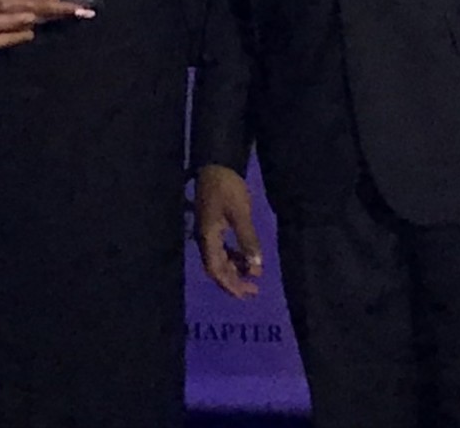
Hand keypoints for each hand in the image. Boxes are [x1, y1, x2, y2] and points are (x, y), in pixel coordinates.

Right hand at [193, 165, 263, 299]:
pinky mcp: (213, 225)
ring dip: (235, 269)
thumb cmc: (227, 188)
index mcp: (208, 237)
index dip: (230, 285)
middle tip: (254, 290)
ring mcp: (208, 232)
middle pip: (216, 268)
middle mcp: (205, 238)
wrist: (216, 164)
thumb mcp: (240, 213)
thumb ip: (247, 240)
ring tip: (254, 274)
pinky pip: (221, 249)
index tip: (246, 294)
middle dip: (234, 281)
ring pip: (219, 259)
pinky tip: (246, 257)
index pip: (215, 270)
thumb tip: (255, 266)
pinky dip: (234, 257)